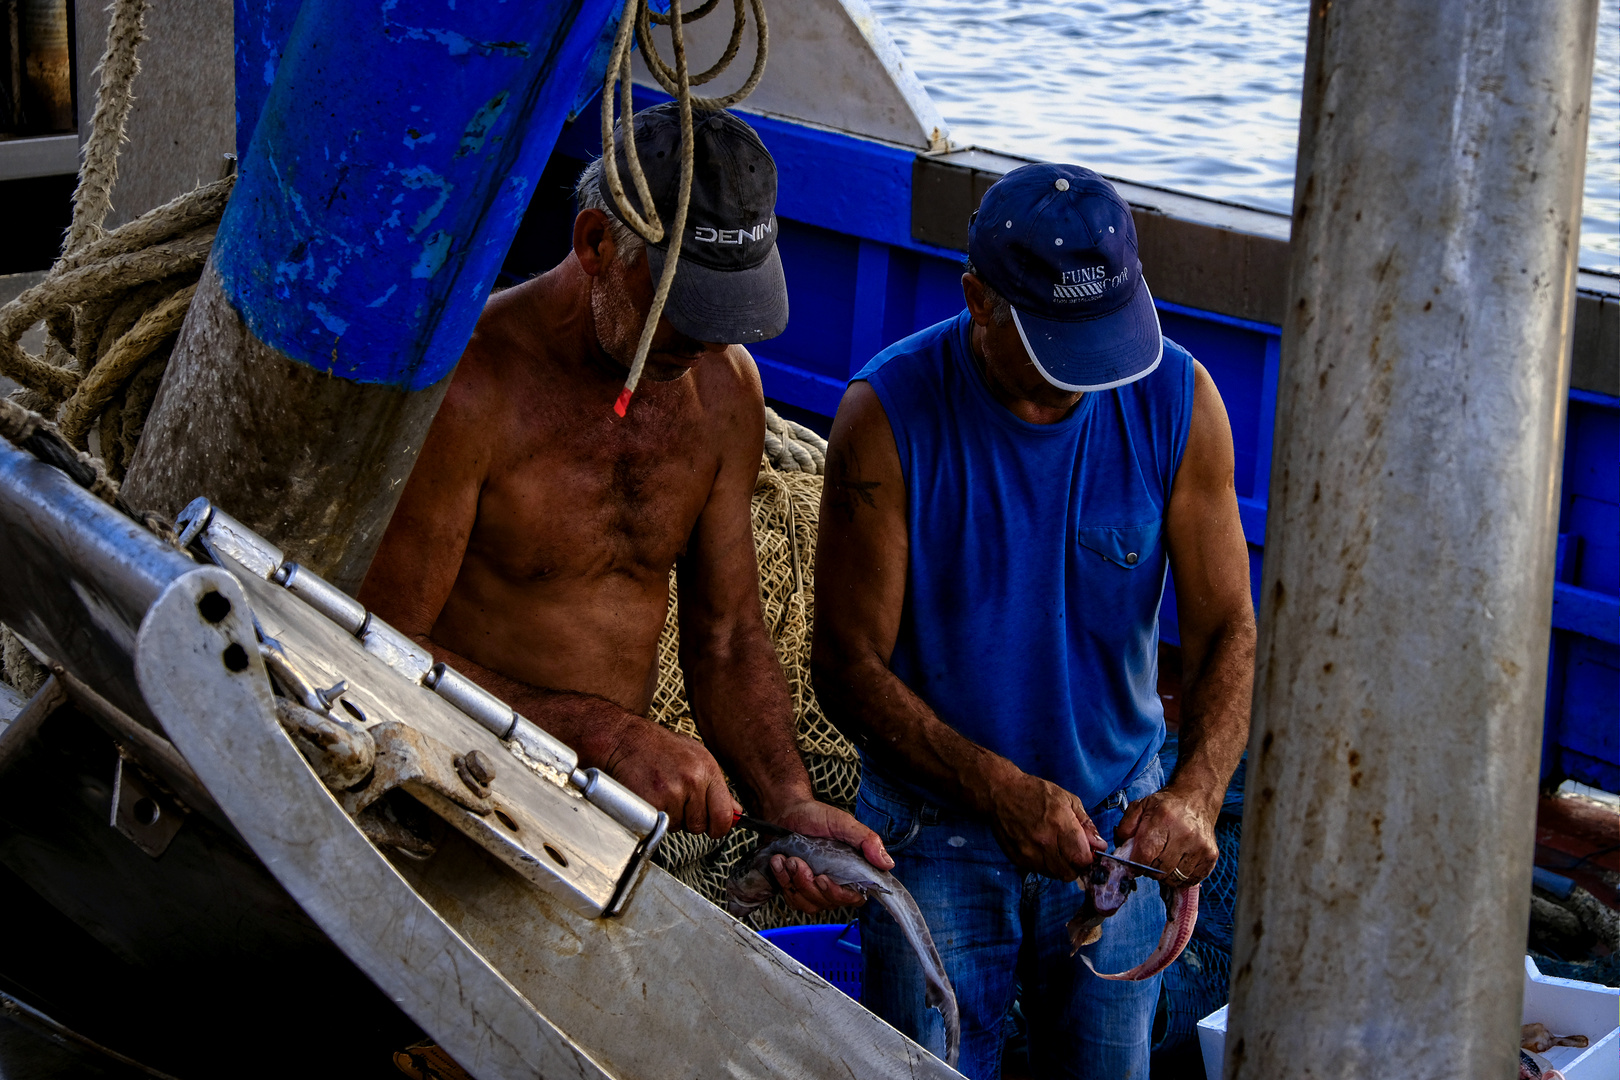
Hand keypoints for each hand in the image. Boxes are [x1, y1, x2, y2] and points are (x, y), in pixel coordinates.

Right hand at [602, 720, 739, 837]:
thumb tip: (735, 812)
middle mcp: (692, 781)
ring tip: (661, 794)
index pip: (724, 814)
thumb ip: (717, 787)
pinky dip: (655, 817)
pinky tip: (651, 798)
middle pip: (700, 825)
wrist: (625, 740)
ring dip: (671, 817)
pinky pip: (660, 825)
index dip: (720, 828)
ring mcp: (671, 792)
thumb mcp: (696, 758)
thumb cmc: (659, 748)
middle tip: (677, 801)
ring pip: (679, 826)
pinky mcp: (652, 803)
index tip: (714, 829)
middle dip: (690, 820)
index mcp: (707, 769)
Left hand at [764, 799, 892, 913]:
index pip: (855, 897)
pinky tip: (779, 863)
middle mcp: (836, 882)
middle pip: (828, 902)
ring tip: (788, 859)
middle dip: (809, 884)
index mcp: (852, 870)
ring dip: (794, 882)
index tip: (823, 879)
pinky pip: (791, 898)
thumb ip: (866, 840)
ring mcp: (815, 888)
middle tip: (798, 863)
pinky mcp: (796, 889)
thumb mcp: (843, 823)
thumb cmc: (815, 816)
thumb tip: (887, 863)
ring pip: (808, 903)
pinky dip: (783, 881)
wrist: (786, 811)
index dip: (839, 894)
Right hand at [982, 768, 1104, 880]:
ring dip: (1060, 866)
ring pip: (1054, 875)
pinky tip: (1042, 849)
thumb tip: (1099, 846)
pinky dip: (1045, 865)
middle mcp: (1044, 842)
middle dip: (1075, 866)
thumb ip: (1086, 824)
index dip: (1088, 859)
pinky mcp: (1017, 859)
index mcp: (1060, 825)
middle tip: (1073, 853)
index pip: (1082, 860)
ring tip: (1056, 849)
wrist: (1000, 793)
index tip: (1087, 852)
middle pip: (1069, 873)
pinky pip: (1039, 871)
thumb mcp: (1067, 800)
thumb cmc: (1036, 793)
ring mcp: (1029, 853)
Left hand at [1114, 783, 1218, 885]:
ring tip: (1163, 859)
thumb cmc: (1165, 806)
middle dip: (1149, 869)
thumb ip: (1125, 828)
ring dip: (1165, 875)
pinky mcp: (1211, 857)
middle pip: (1159, 870)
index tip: (1133, 863)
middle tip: (1149, 858)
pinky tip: (1177, 863)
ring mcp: (1201, 847)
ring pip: (1174, 878)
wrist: (1196, 799)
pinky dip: (1180, 877)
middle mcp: (1185, 834)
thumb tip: (1122, 853)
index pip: (1145, 854)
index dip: (1135, 864)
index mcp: (1164, 819)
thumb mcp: (1139, 807)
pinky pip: (1189, 880)